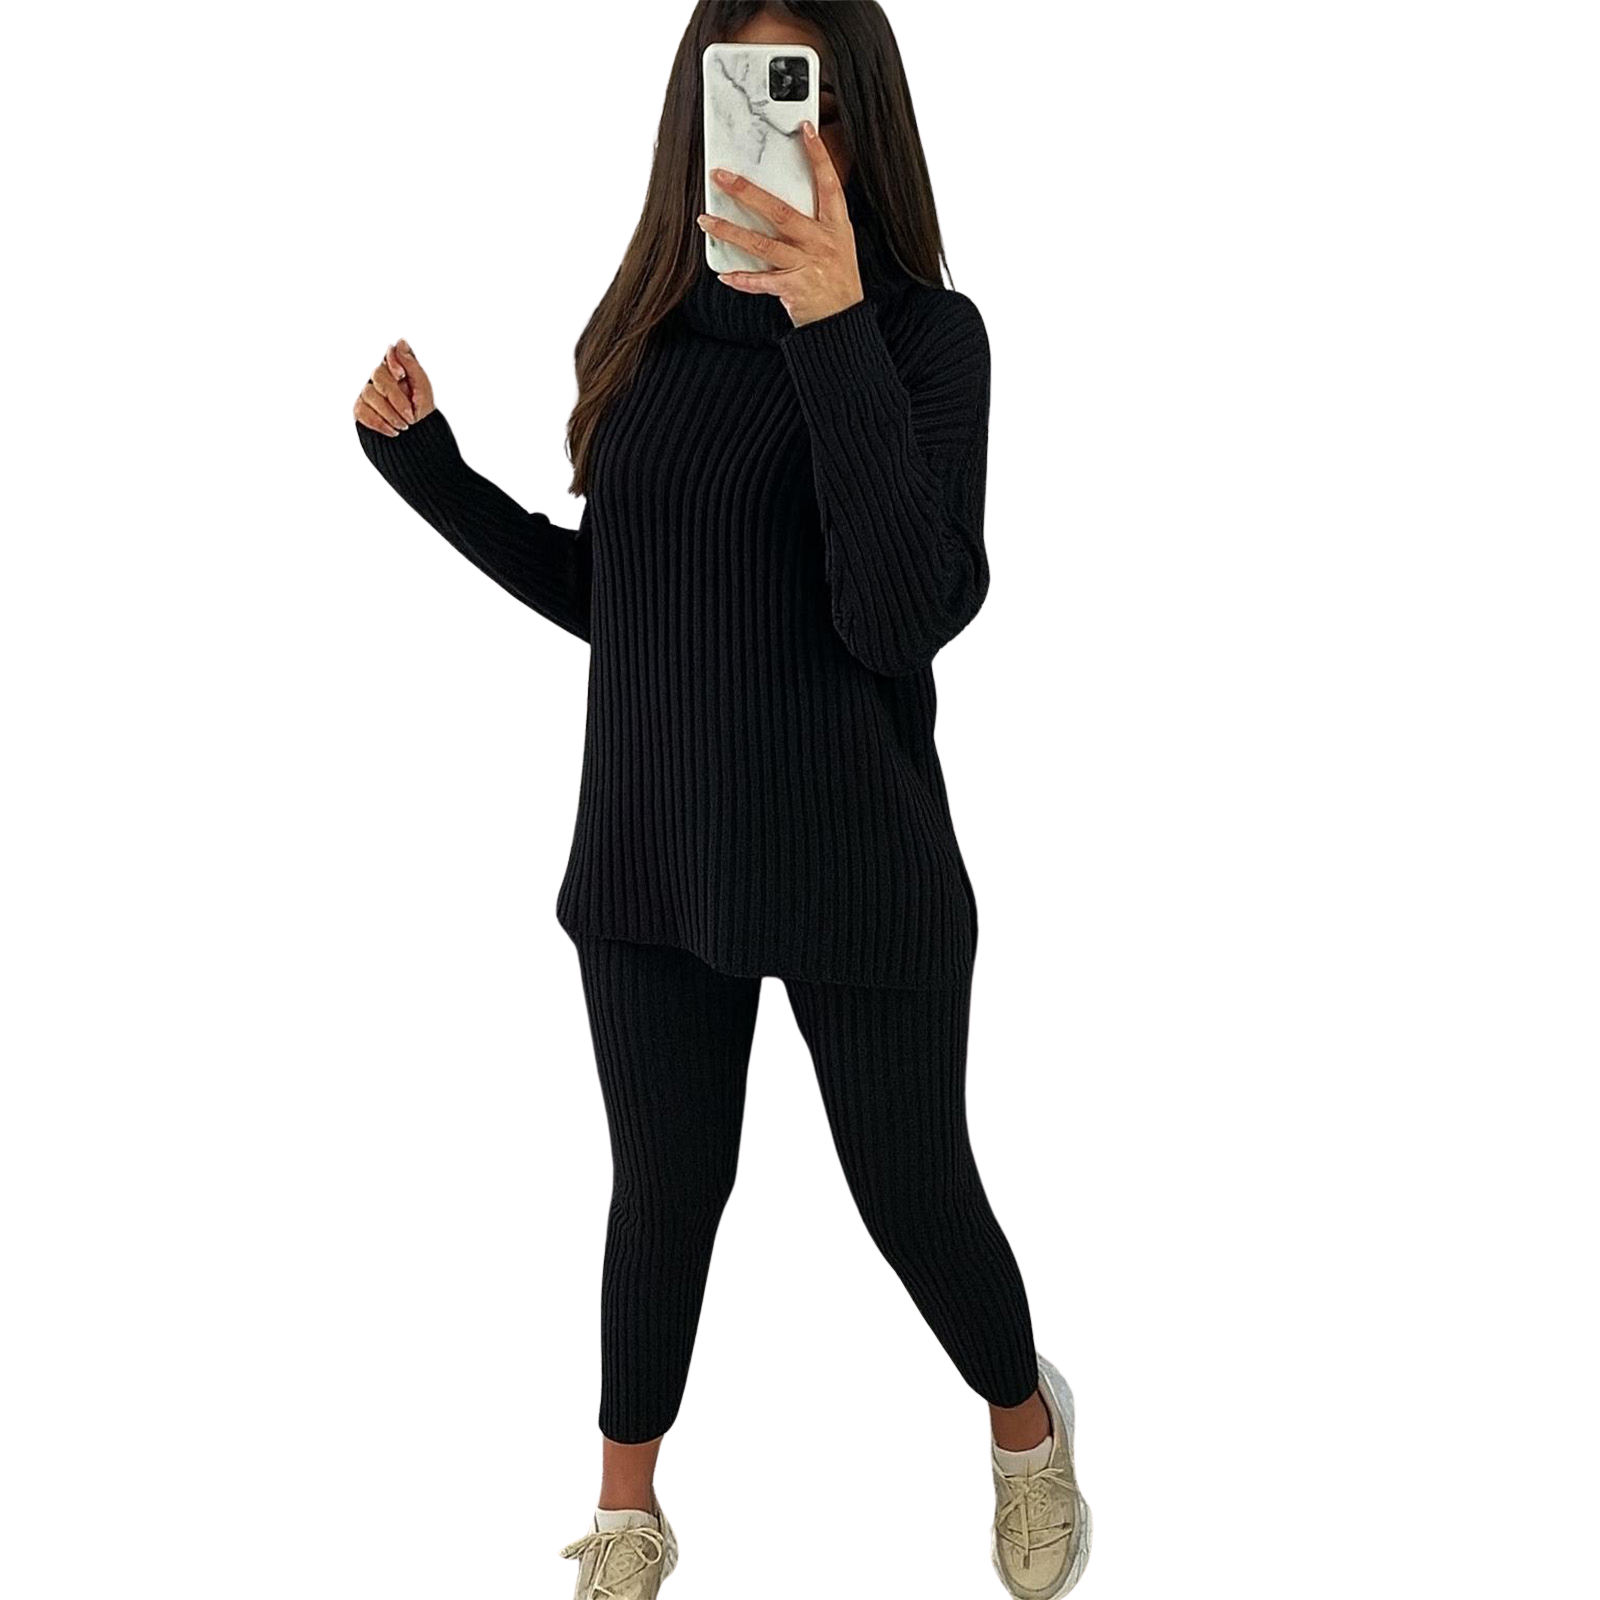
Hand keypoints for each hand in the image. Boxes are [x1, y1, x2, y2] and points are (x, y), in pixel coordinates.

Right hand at [353, 338, 434, 435]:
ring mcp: (368, 394)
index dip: (393, 362)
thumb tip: (400, 342)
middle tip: (411, 416)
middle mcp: (380, 379)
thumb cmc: (421, 411)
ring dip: (390, 414)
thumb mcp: (422, 387)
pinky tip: (392, 430)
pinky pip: (362, 411)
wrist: (417, 439)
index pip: (388, 355)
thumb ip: (411, 364)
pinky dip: (379, 423)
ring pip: (370, 395)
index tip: (401, 376)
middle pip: (379, 376)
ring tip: (404, 425)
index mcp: (396, 370)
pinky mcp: (360, 409)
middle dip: (397, 399)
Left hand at [697, 119, 862, 328]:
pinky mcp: (794, 289)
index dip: (818, 156)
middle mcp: (821, 243)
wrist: (843, 323)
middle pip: (780, 210)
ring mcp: (808, 265)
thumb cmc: (838, 282)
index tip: (805, 130)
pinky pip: (762, 282)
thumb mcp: (839, 246)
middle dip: (747, 192)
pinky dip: (742, 279)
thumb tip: (780, 201)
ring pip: (762, 244)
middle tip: (721, 176)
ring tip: (706, 220)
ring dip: (731, 231)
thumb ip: (816, 223)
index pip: (828, 184)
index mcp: (836, 227)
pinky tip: (724, 274)